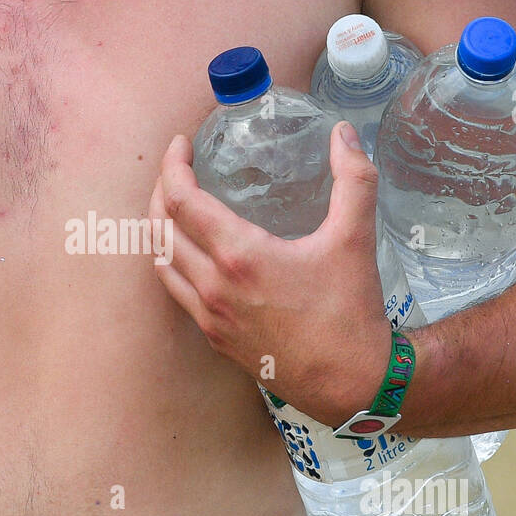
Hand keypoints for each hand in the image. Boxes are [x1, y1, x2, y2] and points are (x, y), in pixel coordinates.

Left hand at [148, 121, 389, 425]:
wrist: (351, 383)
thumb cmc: (351, 311)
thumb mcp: (355, 238)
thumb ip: (353, 179)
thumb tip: (343, 132)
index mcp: (240, 256)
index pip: (182, 200)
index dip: (173, 166)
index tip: (181, 145)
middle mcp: (213, 286)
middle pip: (160, 228)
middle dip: (161, 191)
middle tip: (176, 170)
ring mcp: (209, 316)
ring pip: (160, 262)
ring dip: (159, 228)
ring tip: (175, 206)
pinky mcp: (214, 338)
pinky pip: (176, 292)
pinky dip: (171, 262)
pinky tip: (190, 252)